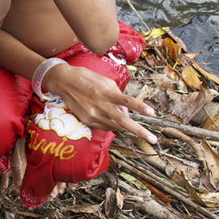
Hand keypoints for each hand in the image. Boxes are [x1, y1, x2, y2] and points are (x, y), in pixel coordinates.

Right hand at [43, 63, 157, 145]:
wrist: (65, 82)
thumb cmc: (88, 79)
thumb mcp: (106, 83)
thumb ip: (118, 96)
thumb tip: (126, 112)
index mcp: (108, 93)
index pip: (128, 101)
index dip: (141, 107)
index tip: (152, 113)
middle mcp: (101, 106)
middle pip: (124, 121)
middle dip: (140, 131)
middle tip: (153, 140)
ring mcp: (94, 115)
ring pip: (116, 126)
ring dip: (122, 124)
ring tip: (119, 114)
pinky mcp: (87, 121)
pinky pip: (105, 127)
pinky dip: (110, 123)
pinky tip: (106, 115)